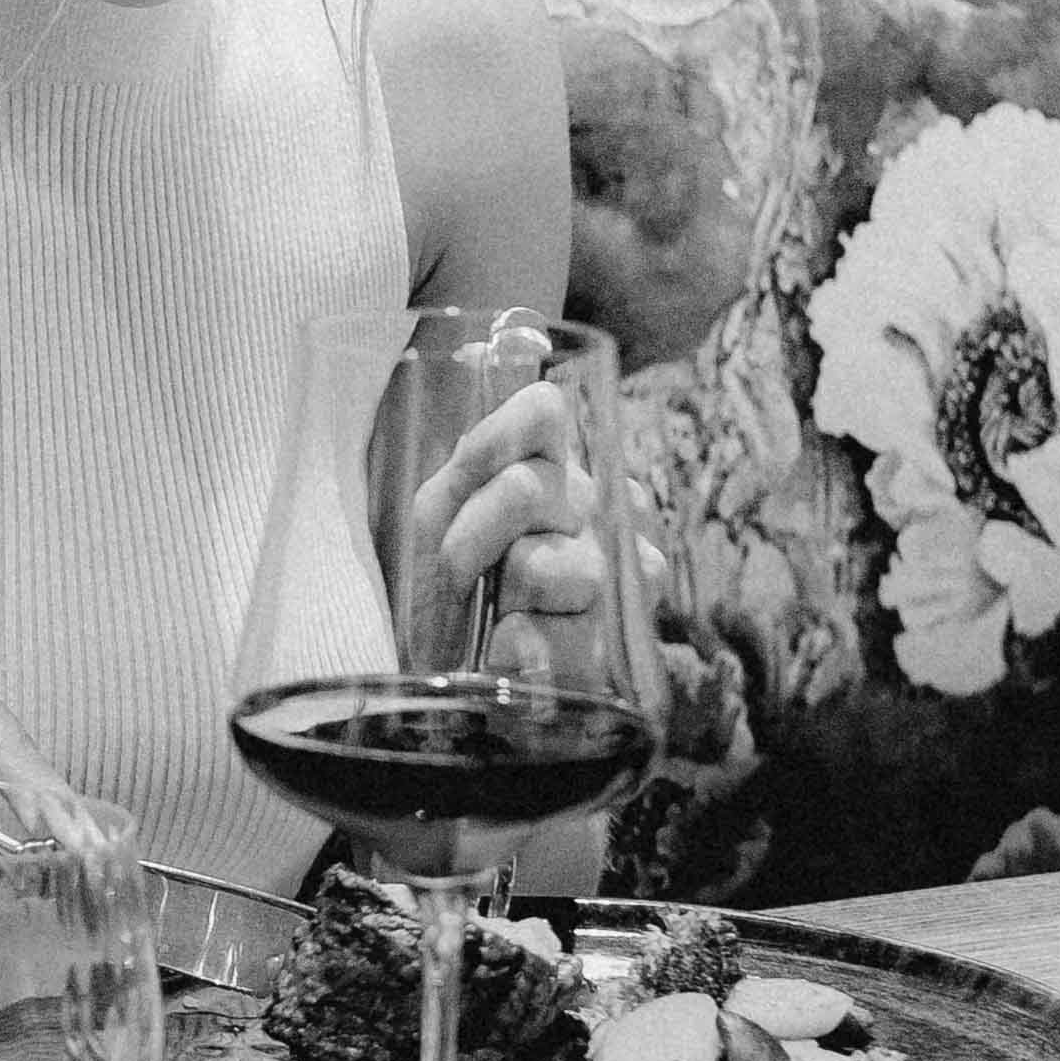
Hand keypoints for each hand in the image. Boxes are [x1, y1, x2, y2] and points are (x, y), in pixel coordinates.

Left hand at [405, 350, 614, 651]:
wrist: (452, 678)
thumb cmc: (442, 590)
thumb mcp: (439, 514)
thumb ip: (476, 459)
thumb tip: (516, 382)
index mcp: (552, 465)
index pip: (542, 411)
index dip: (494, 441)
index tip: (460, 481)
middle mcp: (595, 505)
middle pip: (526, 488)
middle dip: (469, 541)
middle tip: (456, 575)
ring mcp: (617, 571)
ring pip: (545, 565)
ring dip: (498, 600)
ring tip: (492, 618)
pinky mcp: (620, 642)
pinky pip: (566, 636)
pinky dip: (520, 650)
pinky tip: (513, 652)